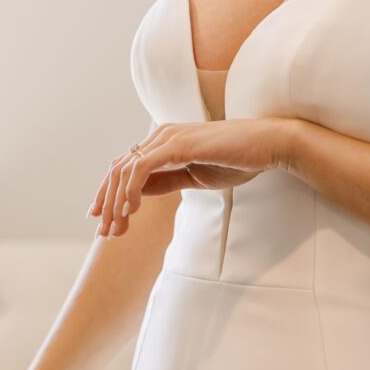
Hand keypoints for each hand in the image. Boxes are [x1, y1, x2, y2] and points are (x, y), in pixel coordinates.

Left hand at [90, 118, 292, 235]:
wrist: (266, 146)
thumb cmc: (236, 160)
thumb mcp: (194, 177)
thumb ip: (166, 181)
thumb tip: (138, 193)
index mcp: (162, 143)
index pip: (125, 168)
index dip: (110, 194)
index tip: (103, 221)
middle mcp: (159, 136)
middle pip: (118, 169)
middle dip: (107, 202)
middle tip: (104, 232)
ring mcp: (166, 137)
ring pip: (126, 169)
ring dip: (116, 202)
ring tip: (116, 228)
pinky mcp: (177, 144)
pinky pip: (143, 167)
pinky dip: (132, 189)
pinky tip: (130, 210)